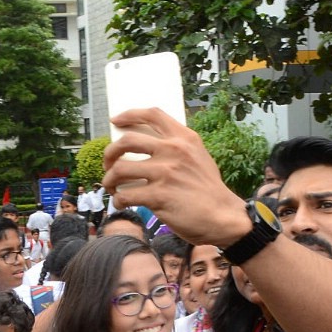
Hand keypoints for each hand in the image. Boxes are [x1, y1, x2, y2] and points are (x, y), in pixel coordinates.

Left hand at [102, 108, 249, 247]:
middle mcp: (173, 151)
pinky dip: (119, 200)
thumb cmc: (208, 191)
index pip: (152, 114)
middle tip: (108, 164)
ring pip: (119, 169)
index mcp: (184, 138)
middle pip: (126, 140)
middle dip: (109, 153)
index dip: (129, 115)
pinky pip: (125, 195)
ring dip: (109, 180)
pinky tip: (122, 203)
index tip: (115, 121)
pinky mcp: (158, 196)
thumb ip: (177, 148)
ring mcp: (165, 173)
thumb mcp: (199, 157)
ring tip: (112, 187)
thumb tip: (146, 146)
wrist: (223, 217)